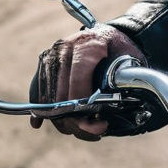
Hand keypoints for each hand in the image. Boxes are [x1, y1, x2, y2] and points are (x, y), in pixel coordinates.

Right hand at [30, 24, 144, 139]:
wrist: (111, 35)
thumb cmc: (123, 51)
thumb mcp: (130, 63)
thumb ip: (121, 84)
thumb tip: (105, 117)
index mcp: (89, 44)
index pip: (77, 82)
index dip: (84, 108)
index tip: (99, 125)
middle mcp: (65, 47)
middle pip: (60, 94)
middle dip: (75, 120)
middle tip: (95, 132)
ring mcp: (51, 54)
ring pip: (47, 96)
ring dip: (61, 119)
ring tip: (81, 128)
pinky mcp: (43, 62)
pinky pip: (37, 90)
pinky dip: (40, 109)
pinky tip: (40, 123)